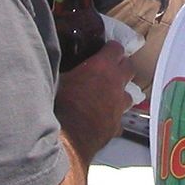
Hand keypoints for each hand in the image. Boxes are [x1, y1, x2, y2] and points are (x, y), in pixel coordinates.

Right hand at [54, 42, 133, 162]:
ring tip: (110, 95)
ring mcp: (119, 105)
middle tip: (112, 68)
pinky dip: (114, 117)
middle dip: (122, 66)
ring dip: (121, 93)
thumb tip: (56, 64)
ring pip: (129, 94)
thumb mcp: (58, 79)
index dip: (111, 48)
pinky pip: (120, 118)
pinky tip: (104, 119)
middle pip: (129, 67)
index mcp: (102, 66)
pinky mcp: (116, 125)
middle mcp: (115, 83)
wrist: (68, 137)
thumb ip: (65, 70)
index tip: (107, 48)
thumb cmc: (61, 105)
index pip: (116, 48)